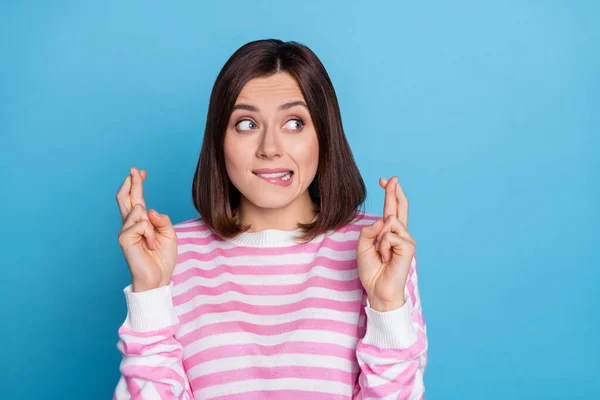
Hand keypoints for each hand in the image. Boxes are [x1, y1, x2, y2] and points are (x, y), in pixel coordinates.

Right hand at [116, 167, 177, 291]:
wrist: (158, 278)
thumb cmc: (163, 258)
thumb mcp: (169, 235)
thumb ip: (161, 220)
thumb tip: (148, 209)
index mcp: (141, 223)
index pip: (137, 199)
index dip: (137, 184)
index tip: (140, 172)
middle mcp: (130, 225)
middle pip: (126, 198)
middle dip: (131, 182)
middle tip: (134, 169)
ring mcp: (125, 231)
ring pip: (138, 210)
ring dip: (151, 226)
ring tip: (153, 242)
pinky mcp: (124, 239)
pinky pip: (140, 224)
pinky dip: (149, 234)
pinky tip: (149, 245)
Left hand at [356, 176, 415, 310]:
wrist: (378, 290)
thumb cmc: (371, 270)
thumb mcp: (362, 247)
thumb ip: (368, 231)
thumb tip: (382, 220)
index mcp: (388, 233)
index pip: (391, 209)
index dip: (389, 193)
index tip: (384, 180)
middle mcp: (400, 233)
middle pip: (399, 207)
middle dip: (394, 191)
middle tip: (391, 178)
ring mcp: (406, 239)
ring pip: (390, 221)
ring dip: (379, 238)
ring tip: (381, 254)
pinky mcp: (409, 247)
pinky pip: (390, 236)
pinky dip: (383, 246)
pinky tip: (386, 258)